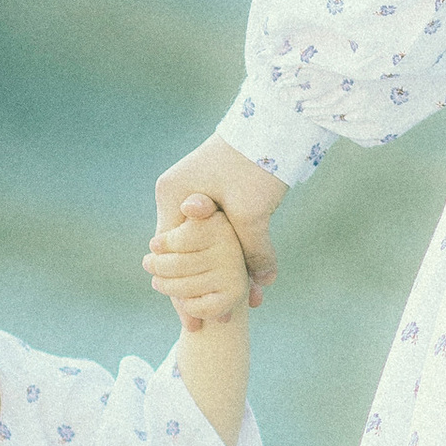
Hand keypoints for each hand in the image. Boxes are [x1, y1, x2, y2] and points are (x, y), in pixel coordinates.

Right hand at [154, 135, 288, 328]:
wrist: (275, 122)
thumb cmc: (256, 162)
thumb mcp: (253, 212)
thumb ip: (253, 251)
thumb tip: (263, 284)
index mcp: (175, 196)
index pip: (170, 256)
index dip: (184, 294)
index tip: (196, 323)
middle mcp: (179, 195)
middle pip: (186, 256)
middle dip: (205, 289)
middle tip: (218, 322)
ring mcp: (198, 193)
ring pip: (206, 247)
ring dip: (224, 274)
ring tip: (242, 305)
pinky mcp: (219, 193)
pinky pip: (221, 234)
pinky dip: (234, 254)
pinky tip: (251, 278)